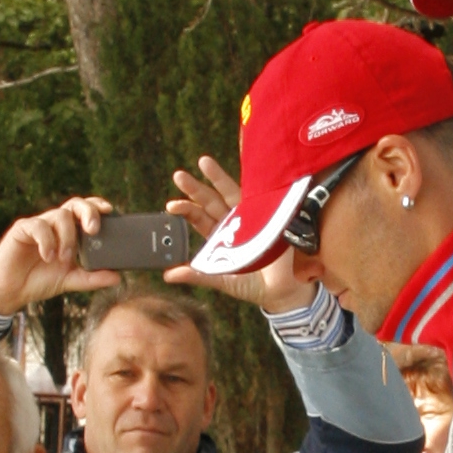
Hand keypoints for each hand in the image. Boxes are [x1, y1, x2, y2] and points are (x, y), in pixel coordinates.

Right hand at [0, 196, 118, 317]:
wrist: (11, 292)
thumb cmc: (39, 281)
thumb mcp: (70, 280)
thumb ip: (92, 278)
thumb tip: (117, 277)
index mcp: (68, 232)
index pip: (84, 211)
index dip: (97, 206)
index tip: (110, 211)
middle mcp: (54, 224)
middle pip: (74, 204)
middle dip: (87, 212)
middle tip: (93, 230)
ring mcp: (38, 225)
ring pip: (59, 215)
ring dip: (67, 236)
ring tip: (63, 258)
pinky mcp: (22, 229)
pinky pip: (38, 226)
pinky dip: (47, 241)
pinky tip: (48, 256)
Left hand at [166, 155, 324, 319]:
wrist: (284, 291)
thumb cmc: (253, 287)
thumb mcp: (223, 280)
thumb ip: (198, 275)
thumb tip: (168, 275)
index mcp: (219, 238)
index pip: (199, 218)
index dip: (186, 210)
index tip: (171, 206)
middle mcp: (233, 224)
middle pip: (211, 201)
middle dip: (196, 188)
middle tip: (179, 175)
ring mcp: (251, 217)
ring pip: (231, 193)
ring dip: (218, 178)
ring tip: (203, 161)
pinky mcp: (269, 216)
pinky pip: (257, 197)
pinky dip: (249, 184)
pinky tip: (241, 171)